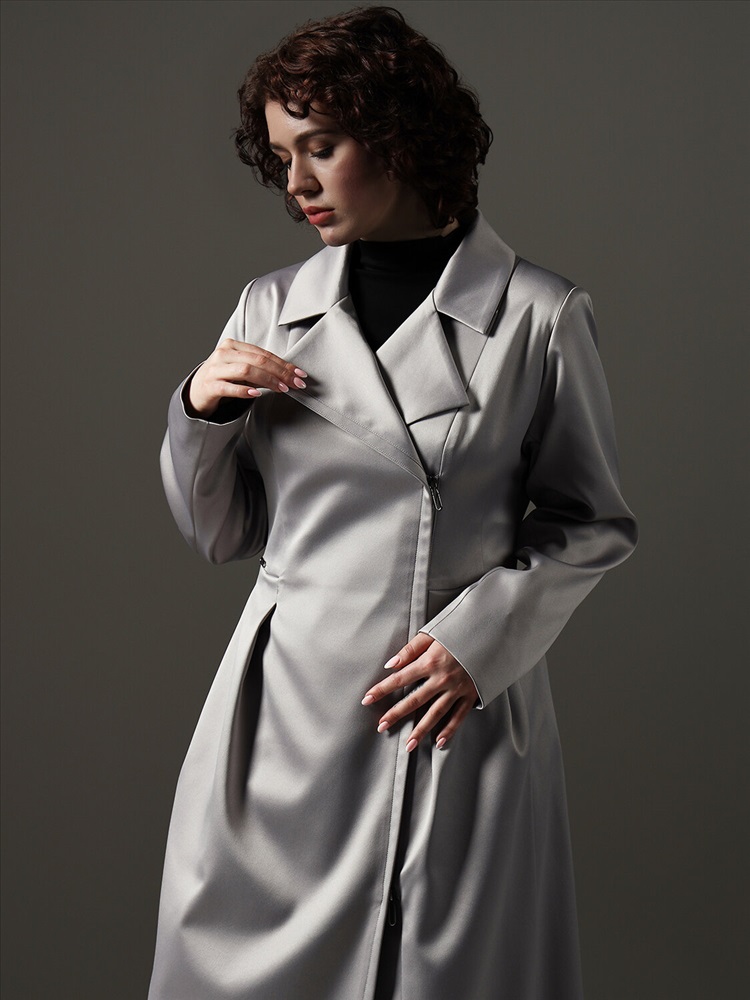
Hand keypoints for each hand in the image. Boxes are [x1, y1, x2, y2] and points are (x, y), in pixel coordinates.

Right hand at [187, 338, 307, 416]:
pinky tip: (257, 394)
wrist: (197, 391)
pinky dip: (244, 390)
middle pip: (257, 361)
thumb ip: (261, 370)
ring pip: (245, 371)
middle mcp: (223, 354)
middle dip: (280, 372)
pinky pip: (228, 387)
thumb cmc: (224, 379)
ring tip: (281, 389)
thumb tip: (289, 374)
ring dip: (267, 380)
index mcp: (233, 346)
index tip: (299, 374)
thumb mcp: (242, 370)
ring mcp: (215, 369)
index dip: (284, 364)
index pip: (263, 354)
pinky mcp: (209, 386)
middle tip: (295, 384)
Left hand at [361, 633, 478, 751]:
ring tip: (408, 745)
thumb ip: (410, 649)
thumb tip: (390, 664)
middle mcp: (442, 678)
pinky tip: (439, 742)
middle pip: (414, 701)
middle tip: (381, 727)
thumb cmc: (459, 632)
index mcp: (430, 662)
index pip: (400, 679)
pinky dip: (449, 730)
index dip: (382, 689)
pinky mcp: (470, 695)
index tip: (367, 699)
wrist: (492, 635)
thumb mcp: (433, 634)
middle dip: (396, 714)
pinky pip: (458, 716)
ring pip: (435, 714)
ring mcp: (457, 689)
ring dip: (421, 730)